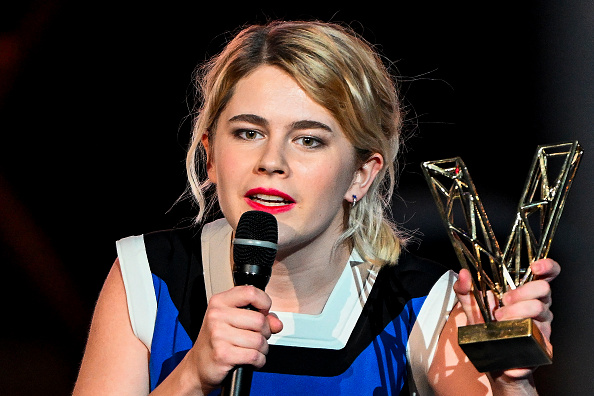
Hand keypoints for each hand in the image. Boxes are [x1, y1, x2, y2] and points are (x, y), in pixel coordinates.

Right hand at [181, 285, 282, 394]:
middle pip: (259, 320)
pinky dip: (259, 361)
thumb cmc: (218, 341)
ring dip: (262, 349)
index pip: (251, 292)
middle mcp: (217, 315)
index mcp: (220, 302)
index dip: (264, 303)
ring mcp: (218, 335)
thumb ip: (260, 317)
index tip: (263, 312)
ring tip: (253, 350)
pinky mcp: (222, 354)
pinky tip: (251, 360)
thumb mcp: (235, 322)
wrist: (198, 366)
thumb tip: (277, 323)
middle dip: (265, 332)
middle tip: (257, 337)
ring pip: (259, 340)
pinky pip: (254, 356)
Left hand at [454, 258, 559, 387]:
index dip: (547, 267)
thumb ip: (466, 292)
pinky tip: (510, 361)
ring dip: (518, 314)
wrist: (493, 362)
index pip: (546, 275)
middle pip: (544, 290)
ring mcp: (542, 326)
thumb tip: (462, 274)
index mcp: (526, 294)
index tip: (535, 267)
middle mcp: (539, 307)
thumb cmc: (488, 331)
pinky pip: (540, 345)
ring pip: (540, 310)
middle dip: (521, 293)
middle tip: (503, 303)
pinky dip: (522, 350)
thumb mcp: (473, 310)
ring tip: (500, 322)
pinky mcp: (543, 348)